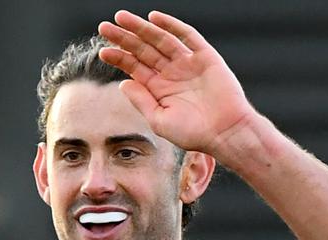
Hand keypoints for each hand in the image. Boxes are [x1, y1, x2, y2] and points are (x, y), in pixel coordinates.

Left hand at [98, 11, 255, 155]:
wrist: (225, 132)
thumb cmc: (193, 133)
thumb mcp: (159, 120)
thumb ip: (141, 101)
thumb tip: (123, 82)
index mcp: (158, 88)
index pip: (134, 67)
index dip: (118, 57)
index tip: (102, 51)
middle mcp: (171, 72)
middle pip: (143, 50)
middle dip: (124, 38)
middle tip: (104, 27)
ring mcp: (188, 63)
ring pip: (160, 40)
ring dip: (141, 28)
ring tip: (121, 18)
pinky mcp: (205, 56)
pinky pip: (187, 36)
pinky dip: (171, 26)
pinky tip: (154, 18)